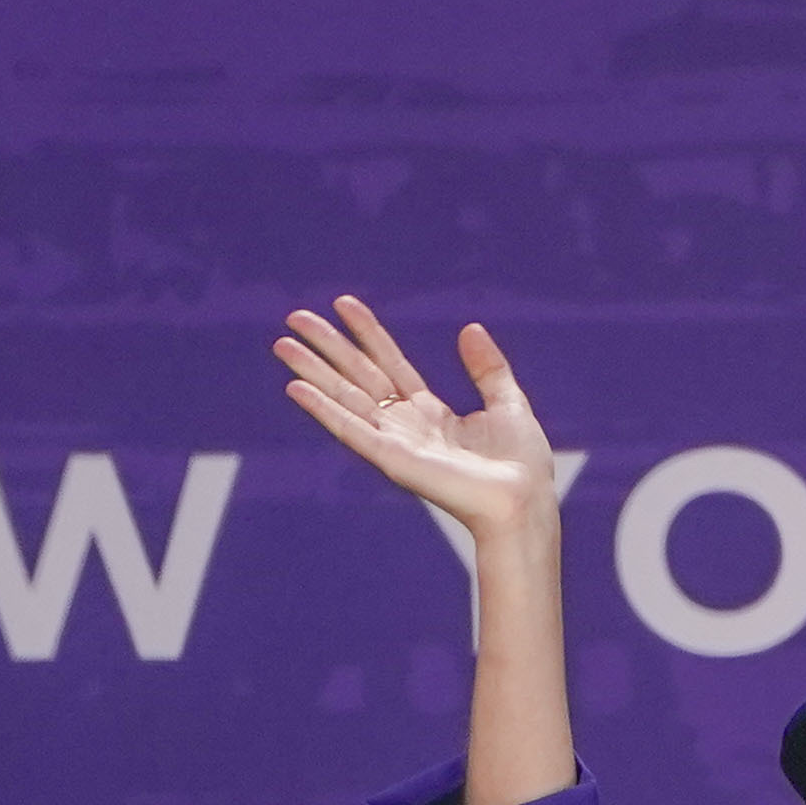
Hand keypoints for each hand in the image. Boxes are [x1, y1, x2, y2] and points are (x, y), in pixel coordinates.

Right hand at [278, 301, 557, 548]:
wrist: (523, 501)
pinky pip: (350, 430)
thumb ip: (487, 368)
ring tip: (282, 344)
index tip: (344, 303)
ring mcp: (394, 443)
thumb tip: (469, 328)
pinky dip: (322, 409)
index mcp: (429, 413)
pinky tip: (296, 388)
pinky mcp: (391, 460)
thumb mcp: (507, 402)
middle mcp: (404, 426)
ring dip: (312, 371)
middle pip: (357, 377)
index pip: (389, 364)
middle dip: (327, 347)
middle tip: (295, 316)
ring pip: (345, 398)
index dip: (367, 333)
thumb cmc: (521, 466)